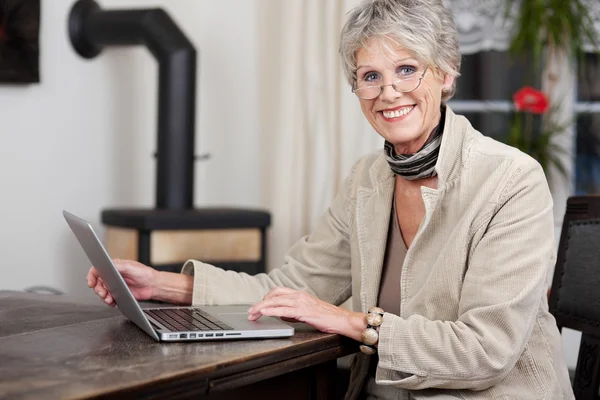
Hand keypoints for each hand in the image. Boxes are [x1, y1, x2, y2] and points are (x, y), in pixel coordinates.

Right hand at [87, 259, 155, 306]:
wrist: (153, 286)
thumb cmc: (145, 274)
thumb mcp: (131, 267)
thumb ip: (119, 266)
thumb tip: (108, 264)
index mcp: (115, 266)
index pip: (98, 269)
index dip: (92, 276)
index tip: (91, 283)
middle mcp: (113, 275)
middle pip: (98, 282)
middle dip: (98, 289)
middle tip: (103, 294)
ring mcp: (115, 285)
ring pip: (103, 291)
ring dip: (103, 296)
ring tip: (109, 299)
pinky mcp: (119, 294)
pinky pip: (109, 298)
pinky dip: (109, 301)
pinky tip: (112, 302)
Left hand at [247, 287, 362, 340]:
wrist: (342, 319)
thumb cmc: (327, 317)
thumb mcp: (307, 311)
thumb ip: (293, 311)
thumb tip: (281, 314)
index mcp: (299, 294)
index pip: (277, 291)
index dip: (265, 298)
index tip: (257, 306)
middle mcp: (299, 295)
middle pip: (273, 295)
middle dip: (259, 304)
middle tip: (250, 312)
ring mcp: (301, 302)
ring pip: (275, 302)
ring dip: (261, 308)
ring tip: (252, 314)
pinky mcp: (303, 311)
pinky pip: (283, 310)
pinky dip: (271, 311)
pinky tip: (264, 313)